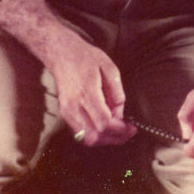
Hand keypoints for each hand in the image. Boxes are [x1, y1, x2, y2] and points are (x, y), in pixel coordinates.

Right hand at [46, 30, 135, 146]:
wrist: (61, 54)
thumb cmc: (85, 57)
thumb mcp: (109, 67)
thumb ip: (117, 92)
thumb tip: (120, 113)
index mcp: (86, 92)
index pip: (104, 122)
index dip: (120, 130)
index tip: (132, 127)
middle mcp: (73, 106)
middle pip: (95, 136)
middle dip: (114, 138)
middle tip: (128, 132)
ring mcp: (67, 112)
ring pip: (87, 139)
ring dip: (105, 139)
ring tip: (118, 131)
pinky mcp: (64, 114)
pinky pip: (81, 134)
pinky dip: (95, 135)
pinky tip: (105, 127)